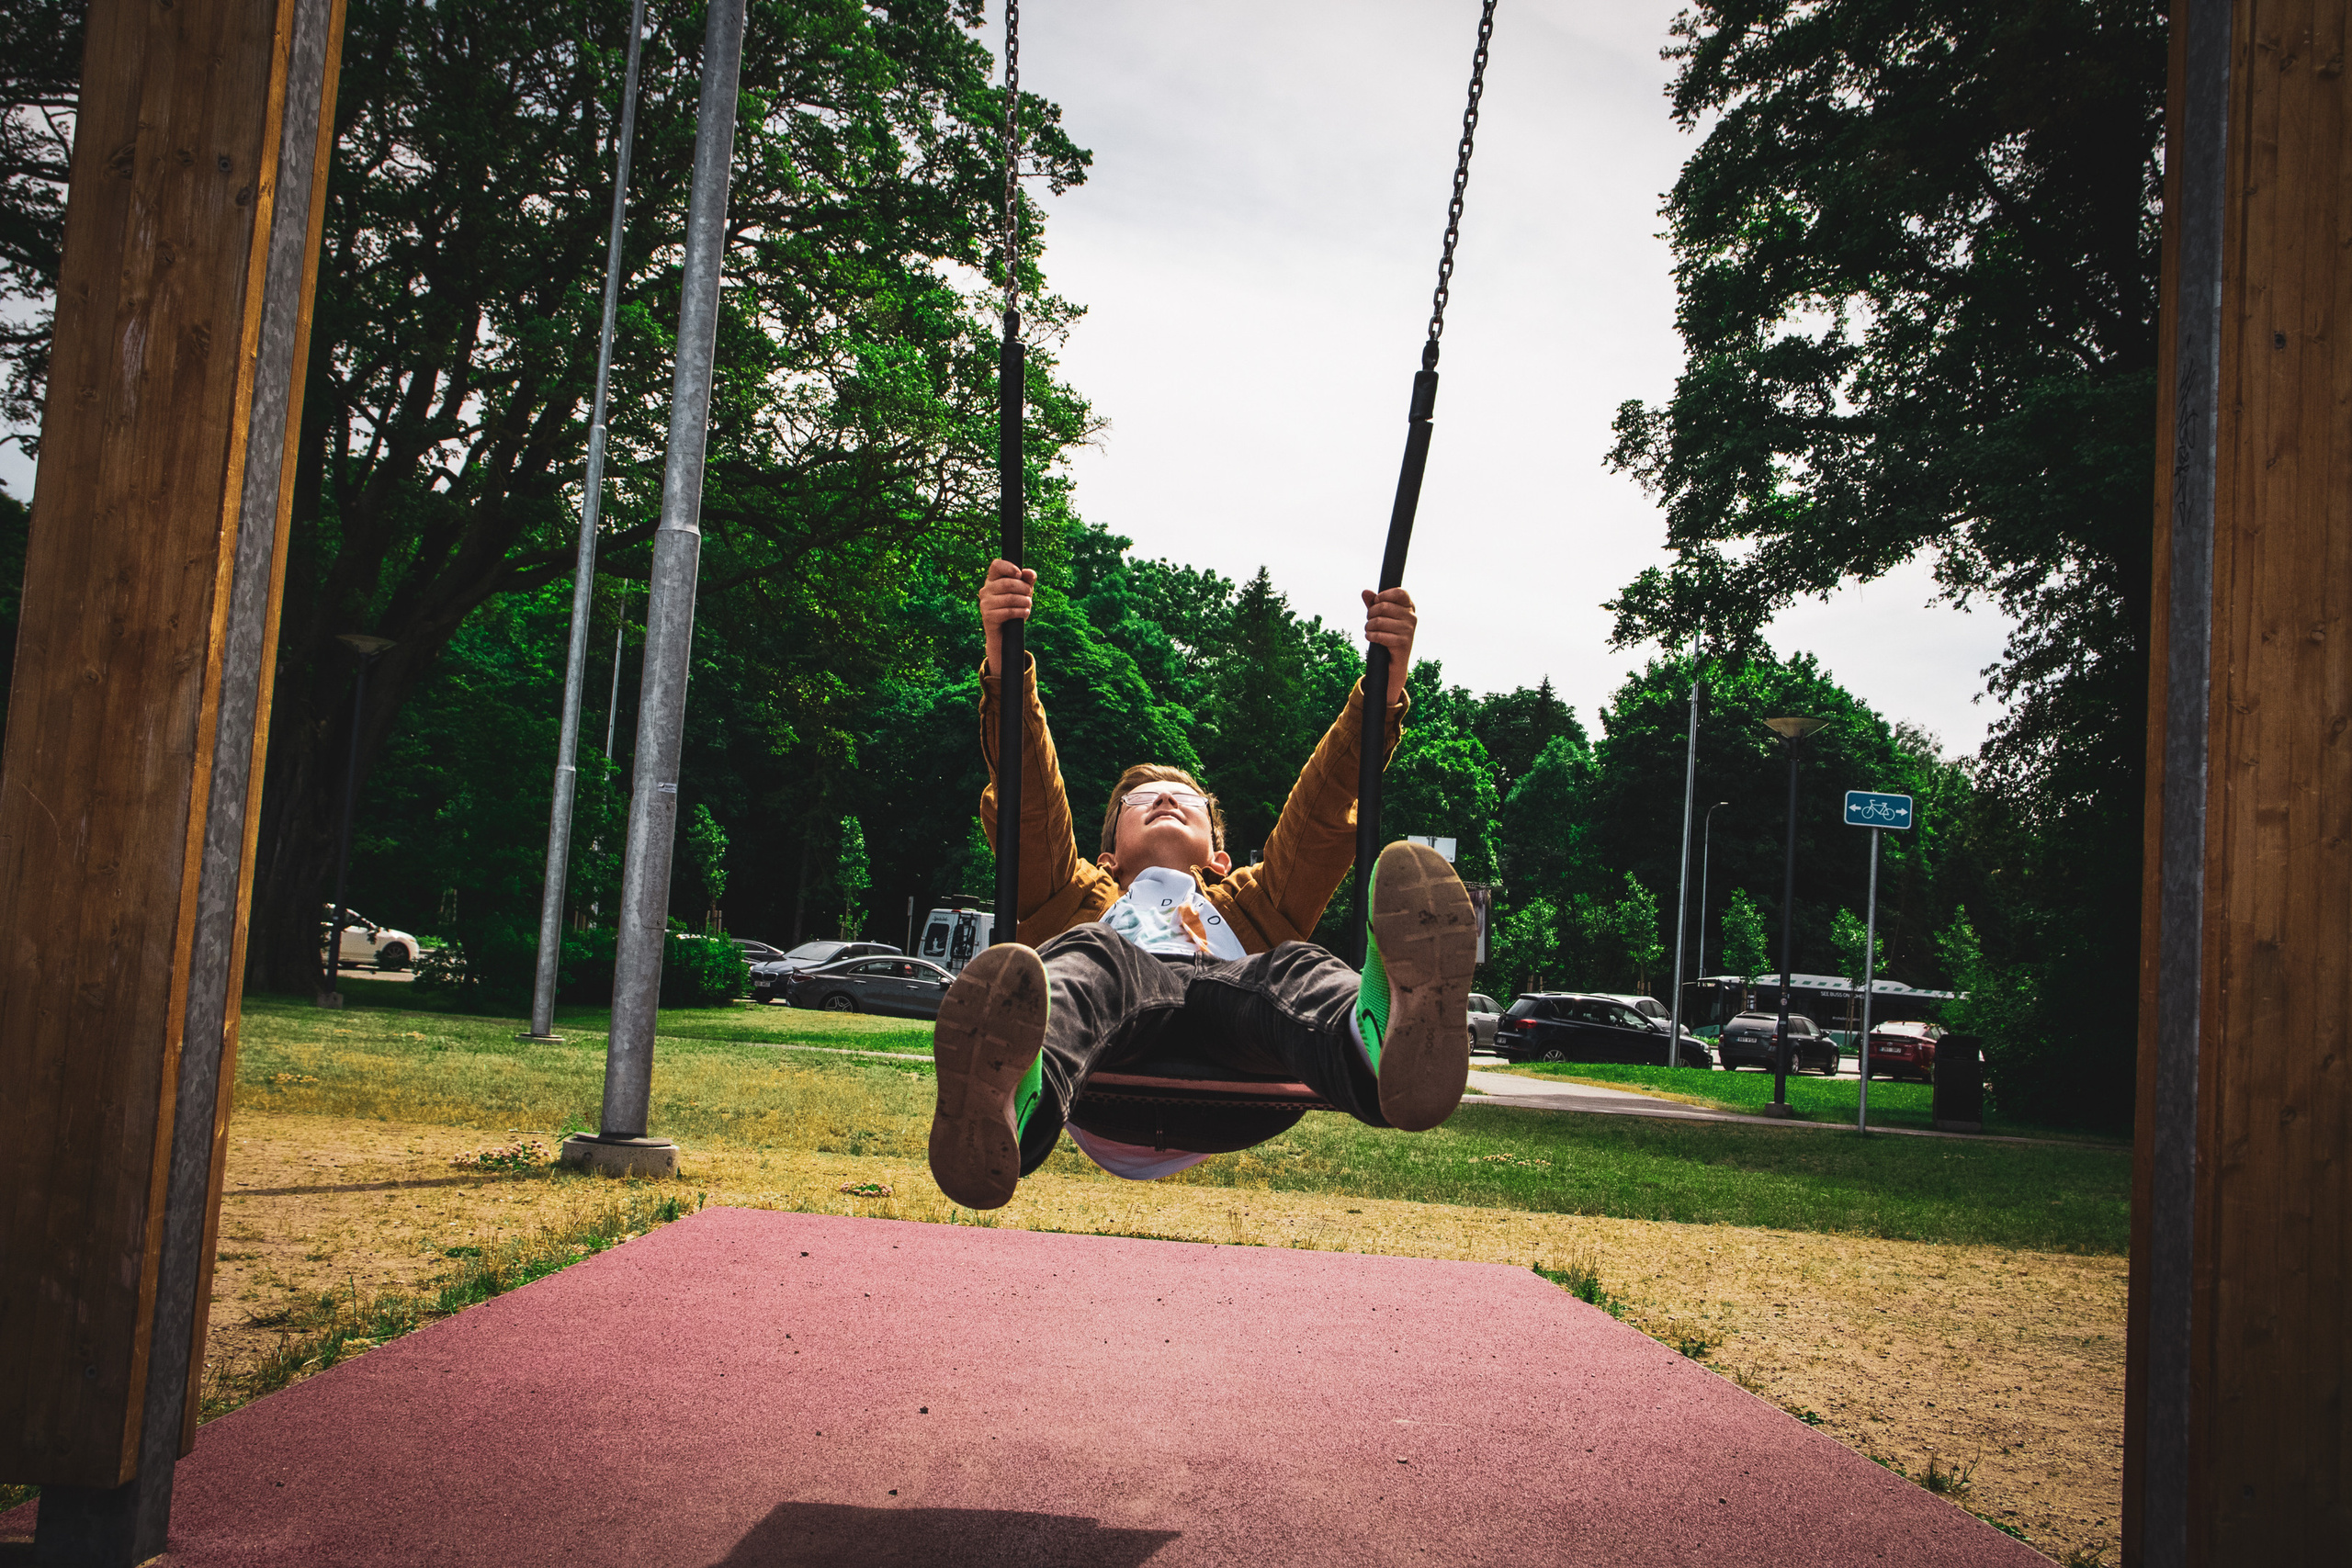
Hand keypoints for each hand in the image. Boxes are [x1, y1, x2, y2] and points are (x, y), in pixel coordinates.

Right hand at [980, 557, 1035, 675]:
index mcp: (992, 579)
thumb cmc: (1013, 607)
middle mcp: (985, 589)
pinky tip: (1025, 613)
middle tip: (1029, 594)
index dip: (1009, 567)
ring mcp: (985, 603)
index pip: (996, 565)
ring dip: (1024, 601)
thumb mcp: (1022, 592)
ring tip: (1028, 604)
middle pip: (1007, 583)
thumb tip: (1030, 573)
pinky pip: (1008, 611)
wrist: (1004, 633)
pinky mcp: (988, 616)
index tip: (1019, 575)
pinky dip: (1020, 612)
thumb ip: (1027, 581)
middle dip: (1023, 588)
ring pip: (1009, 598)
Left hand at [1362, 587, 1416, 705]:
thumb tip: (1365, 591)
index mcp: (1409, 607)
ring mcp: (1409, 630)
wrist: (1393, 661)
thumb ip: (1374, 603)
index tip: (1376, 603)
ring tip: (1369, 630)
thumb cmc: (1387, 634)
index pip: (1399, 592)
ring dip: (1368, 626)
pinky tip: (1370, 637)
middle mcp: (1412, 617)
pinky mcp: (1403, 643)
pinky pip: (1379, 635)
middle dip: (1370, 613)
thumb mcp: (1380, 616)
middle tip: (1369, 621)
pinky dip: (1370, 636)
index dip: (1383, 596)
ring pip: (1379, 621)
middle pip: (1384, 606)